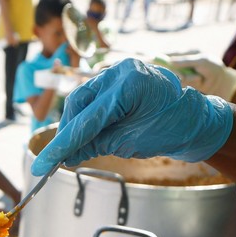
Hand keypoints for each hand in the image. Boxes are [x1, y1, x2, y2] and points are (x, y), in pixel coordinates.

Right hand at [30, 58, 232, 175]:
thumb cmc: (170, 130)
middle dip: (68, 132)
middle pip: (78, 102)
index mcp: (130, 83)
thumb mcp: (130, 143)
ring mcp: (118, 71)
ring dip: (75, 125)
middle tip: (57, 160)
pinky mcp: (116, 78)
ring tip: (73, 150)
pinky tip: (82, 136)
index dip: (63, 145)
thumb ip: (95, 145)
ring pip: (82, 99)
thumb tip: (66, 156)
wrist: (193, 120)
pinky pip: (92, 98)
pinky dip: (85, 117)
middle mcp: (121, 70)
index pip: (88, 118)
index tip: (42, 166)